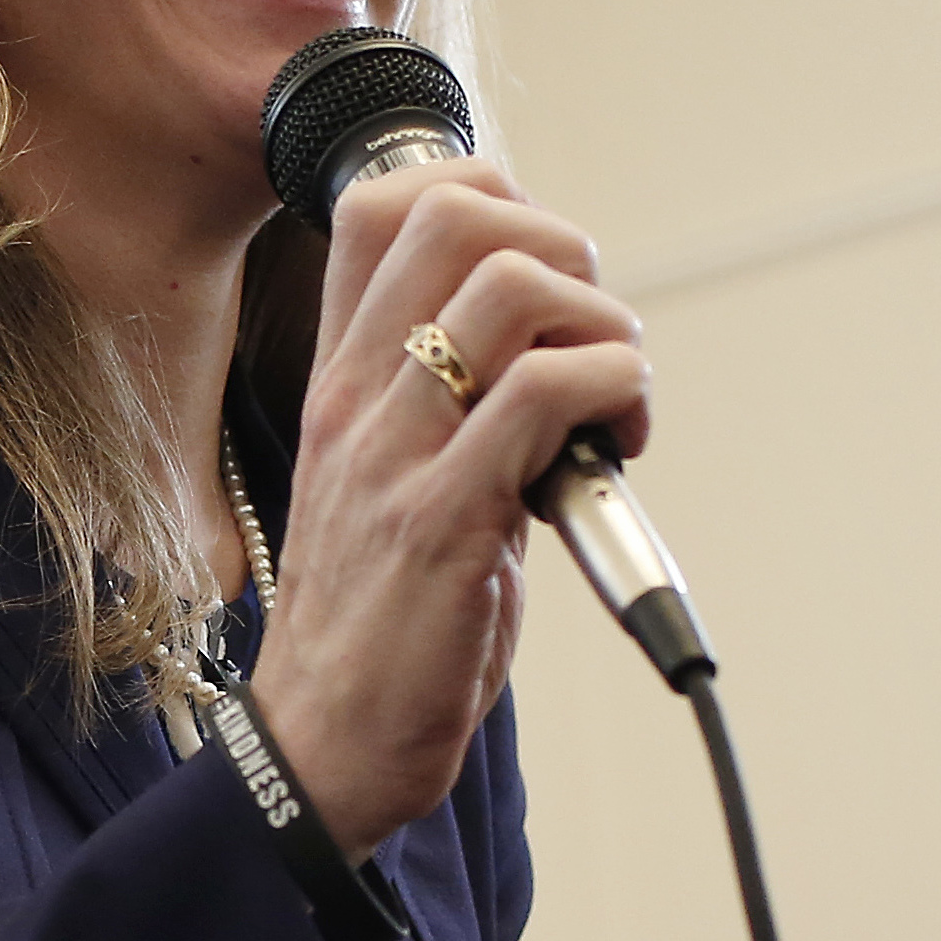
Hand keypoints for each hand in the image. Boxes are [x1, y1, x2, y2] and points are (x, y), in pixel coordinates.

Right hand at [244, 159, 647, 858]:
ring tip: (614, 403)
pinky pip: (549, 394)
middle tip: (589, 333)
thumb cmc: (375, 623)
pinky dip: (617, 396)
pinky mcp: (445, 518)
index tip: (541, 277)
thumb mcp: (391, 483)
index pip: (382, 205)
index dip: (486, 194)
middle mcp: (356, 396)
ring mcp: (394, 452)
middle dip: (560, 244)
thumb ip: (455, 409)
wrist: (323, 745)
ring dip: (603, 326)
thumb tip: (557, 352)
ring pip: (513, 287)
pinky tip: (617, 453)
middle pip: (454, 211)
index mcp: (340, 379)